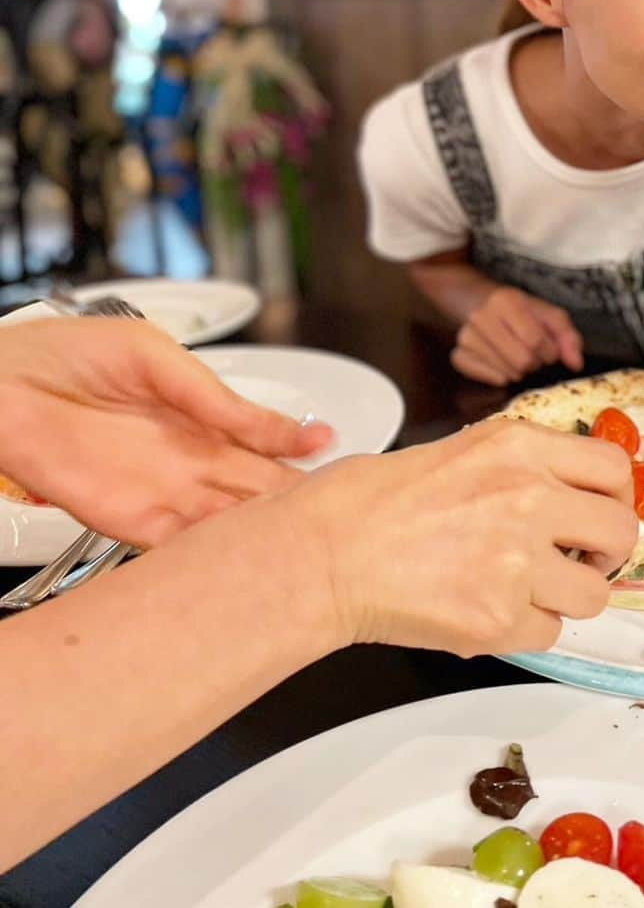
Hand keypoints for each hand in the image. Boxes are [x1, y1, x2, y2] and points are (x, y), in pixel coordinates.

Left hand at [0, 318, 333, 545]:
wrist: (1, 385)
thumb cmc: (66, 357)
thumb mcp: (159, 358)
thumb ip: (216, 398)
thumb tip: (279, 426)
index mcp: (201, 416)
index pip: (266, 444)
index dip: (301, 454)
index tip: (338, 459)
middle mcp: (187, 459)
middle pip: (255, 491)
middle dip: (294, 502)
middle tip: (337, 513)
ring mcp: (161, 492)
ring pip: (227, 523)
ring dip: (262, 534)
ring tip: (307, 542)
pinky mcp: (128, 519)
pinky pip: (179, 546)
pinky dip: (213, 557)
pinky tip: (247, 559)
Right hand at [299, 418, 636, 656]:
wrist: (322, 554)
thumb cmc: (368, 502)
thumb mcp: (459, 450)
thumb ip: (520, 465)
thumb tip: (567, 492)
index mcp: (518, 446)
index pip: (613, 469)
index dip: (615, 498)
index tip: (602, 513)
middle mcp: (529, 496)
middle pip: (619, 532)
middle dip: (604, 553)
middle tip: (577, 560)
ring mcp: (517, 559)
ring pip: (592, 595)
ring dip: (565, 597)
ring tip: (523, 589)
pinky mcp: (499, 617)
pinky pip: (549, 634)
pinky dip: (525, 629)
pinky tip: (486, 608)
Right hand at [451, 285, 584, 385]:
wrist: (486, 305)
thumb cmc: (524, 314)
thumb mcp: (550, 317)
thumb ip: (568, 338)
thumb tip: (575, 364)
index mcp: (506, 300)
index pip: (536, 341)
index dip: (549, 352)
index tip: (549, 349)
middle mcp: (481, 316)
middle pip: (521, 360)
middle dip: (535, 363)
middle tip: (533, 356)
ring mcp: (466, 336)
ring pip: (505, 373)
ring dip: (519, 372)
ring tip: (518, 358)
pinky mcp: (458, 355)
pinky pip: (483, 378)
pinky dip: (498, 378)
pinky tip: (502, 367)